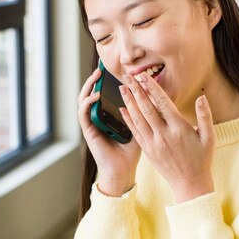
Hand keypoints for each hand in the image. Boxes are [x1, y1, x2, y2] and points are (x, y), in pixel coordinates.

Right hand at [78, 68, 141, 195]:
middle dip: (95, 80)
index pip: (104, 94)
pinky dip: (88, 103)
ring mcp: (91, 124)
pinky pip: (83, 114)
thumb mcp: (141, 126)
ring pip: (83, 100)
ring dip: (88, 87)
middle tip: (101, 68)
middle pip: (91, 94)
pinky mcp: (88, 131)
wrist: (123, 171)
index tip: (110, 68)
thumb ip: (144, 111)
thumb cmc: (132, 151)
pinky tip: (96, 96)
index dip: (106, 81)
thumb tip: (155, 92)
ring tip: (96, 77)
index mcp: (107, 116)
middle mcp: (97, 118)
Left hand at [119, 74, 215, 202]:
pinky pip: (135, 132)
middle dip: (136, 91)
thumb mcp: (209, 137)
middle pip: (146, 109)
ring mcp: (153, 144)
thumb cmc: (202, 159)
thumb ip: (205, 116)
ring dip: (128, 102)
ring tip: (122, 88)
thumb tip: (201, 97)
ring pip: (137, 119)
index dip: (152, 88)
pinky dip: (128, 120)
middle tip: (127, 76)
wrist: (189, 184)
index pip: (162, 103)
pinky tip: (122, 109)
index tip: (144, 76)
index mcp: (179, 128)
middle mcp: (164, 135)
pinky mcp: (147, 151)